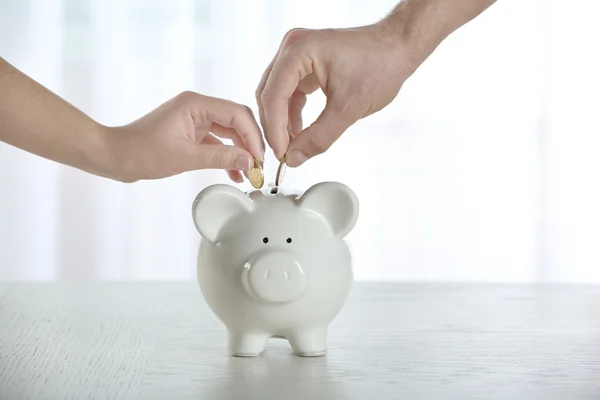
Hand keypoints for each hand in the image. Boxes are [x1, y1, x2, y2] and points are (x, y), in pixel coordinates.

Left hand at [103, 91, 263, 182]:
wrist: (114, 157)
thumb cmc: (140, 151)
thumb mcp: (184, 157)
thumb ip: (220, 158)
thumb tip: (249, 162)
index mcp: (195, 104)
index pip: (236, 114)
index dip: (252, 136)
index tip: (259, 157)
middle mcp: (197, 108)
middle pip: (236, 121)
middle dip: (250, 143)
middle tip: (259, 165)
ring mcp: (194, 121)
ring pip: (228, 133)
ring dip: (240, 152)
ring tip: (251, 172)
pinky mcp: (191, 134)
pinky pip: (216, 143)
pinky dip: (226, 157)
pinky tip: (235, 173)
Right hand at [256, 0, 496, 166]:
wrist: (398, 48)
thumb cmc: (380, 65)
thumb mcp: (348, 109)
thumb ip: (318, 137)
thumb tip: (295, 158)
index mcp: (299, 51)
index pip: (273, 95)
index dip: (274, 129)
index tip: (280, 153)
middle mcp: (293, 47)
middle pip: (269, 94)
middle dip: (274, 126)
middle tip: (283, 153)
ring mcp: (298, 54)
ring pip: (276, 94)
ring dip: (281, 121)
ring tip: (291, 146)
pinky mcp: (306, 63)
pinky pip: (289, 91)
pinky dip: (291, 112)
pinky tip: (298, 132)